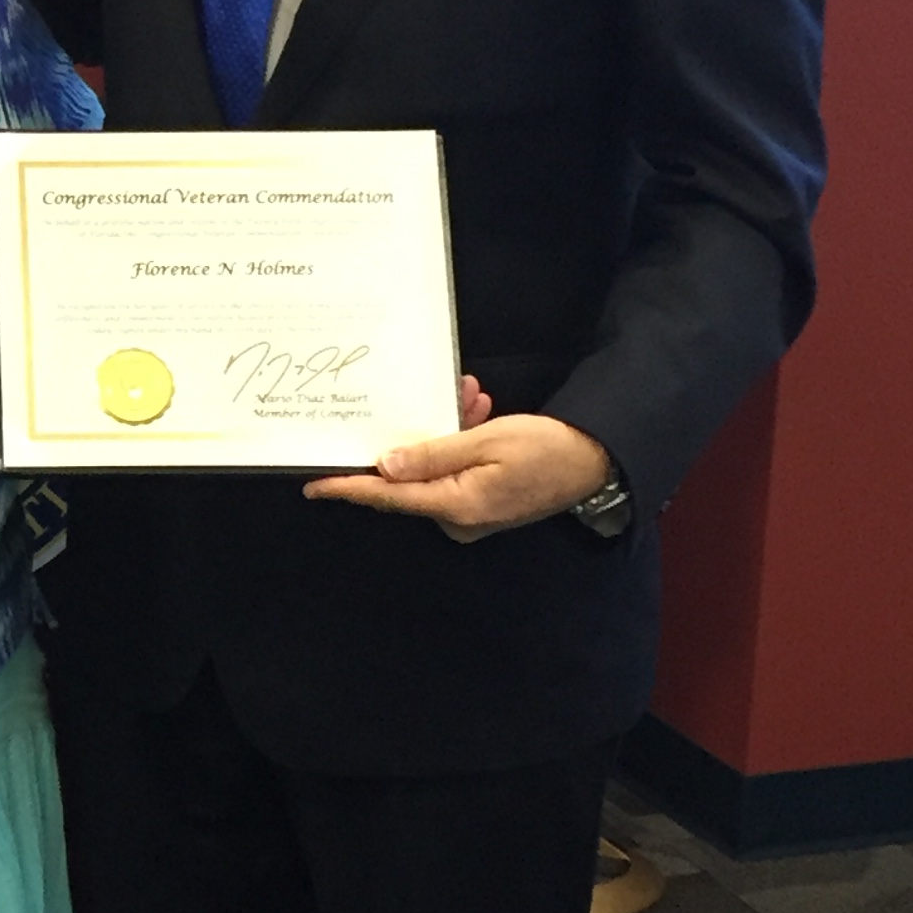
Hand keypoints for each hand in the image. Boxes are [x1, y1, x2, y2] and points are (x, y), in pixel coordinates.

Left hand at [303, 405, 607, 543]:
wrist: (598, 460)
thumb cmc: (546, 449)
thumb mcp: (486, 442)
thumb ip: (432, 454)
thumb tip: (384, 466)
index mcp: (456, 506)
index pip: (389, 497)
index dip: (350, 487)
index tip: (314, 483)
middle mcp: (458, 518)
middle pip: (413, 476)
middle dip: (420, 433)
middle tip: (451, 396)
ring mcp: (471, 512)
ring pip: (437, 465)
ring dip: (448, 429)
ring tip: (471, 395)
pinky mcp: (483, 500)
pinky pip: (457, 468)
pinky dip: (462, 440)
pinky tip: (476, 408)